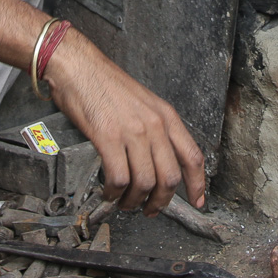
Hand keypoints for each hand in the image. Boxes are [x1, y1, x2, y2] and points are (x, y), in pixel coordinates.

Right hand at [44, 31, 206, 214]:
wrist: (79, 67)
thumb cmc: (106, 84)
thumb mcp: (144, 103)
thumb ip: (155, 130)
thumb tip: (158, 162)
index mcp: (166, 116)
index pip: (192, 157)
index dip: (197, 184)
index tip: (197, 201)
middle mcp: (154, 125)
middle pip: (169, 178)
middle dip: (161, 201)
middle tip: (150, 210)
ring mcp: (132, 131)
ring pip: (145, 183)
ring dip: (134, 201)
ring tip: (125, 203)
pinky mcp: (108, 137)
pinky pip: (118, 178)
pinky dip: (114, 192)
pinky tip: (109, 192)